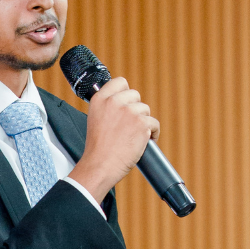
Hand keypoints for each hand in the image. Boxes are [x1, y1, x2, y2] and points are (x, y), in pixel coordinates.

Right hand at [68, 76, 159, 203]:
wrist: (100, 166)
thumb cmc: (98, 149)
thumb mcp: (95, 120)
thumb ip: (107, 108)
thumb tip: (124, 102)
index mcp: (99, 100)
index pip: (120, 82)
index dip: (126, 93)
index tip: (127, 103)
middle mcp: (114, 102)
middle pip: (135, 95)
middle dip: (135, 110)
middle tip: (129, 126)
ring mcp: (129, 112)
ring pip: (146, 110)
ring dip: (144, 123)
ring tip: (134, 137)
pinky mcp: (141, 124)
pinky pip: (154, 124)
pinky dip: (152, 134)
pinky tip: (144, 142)